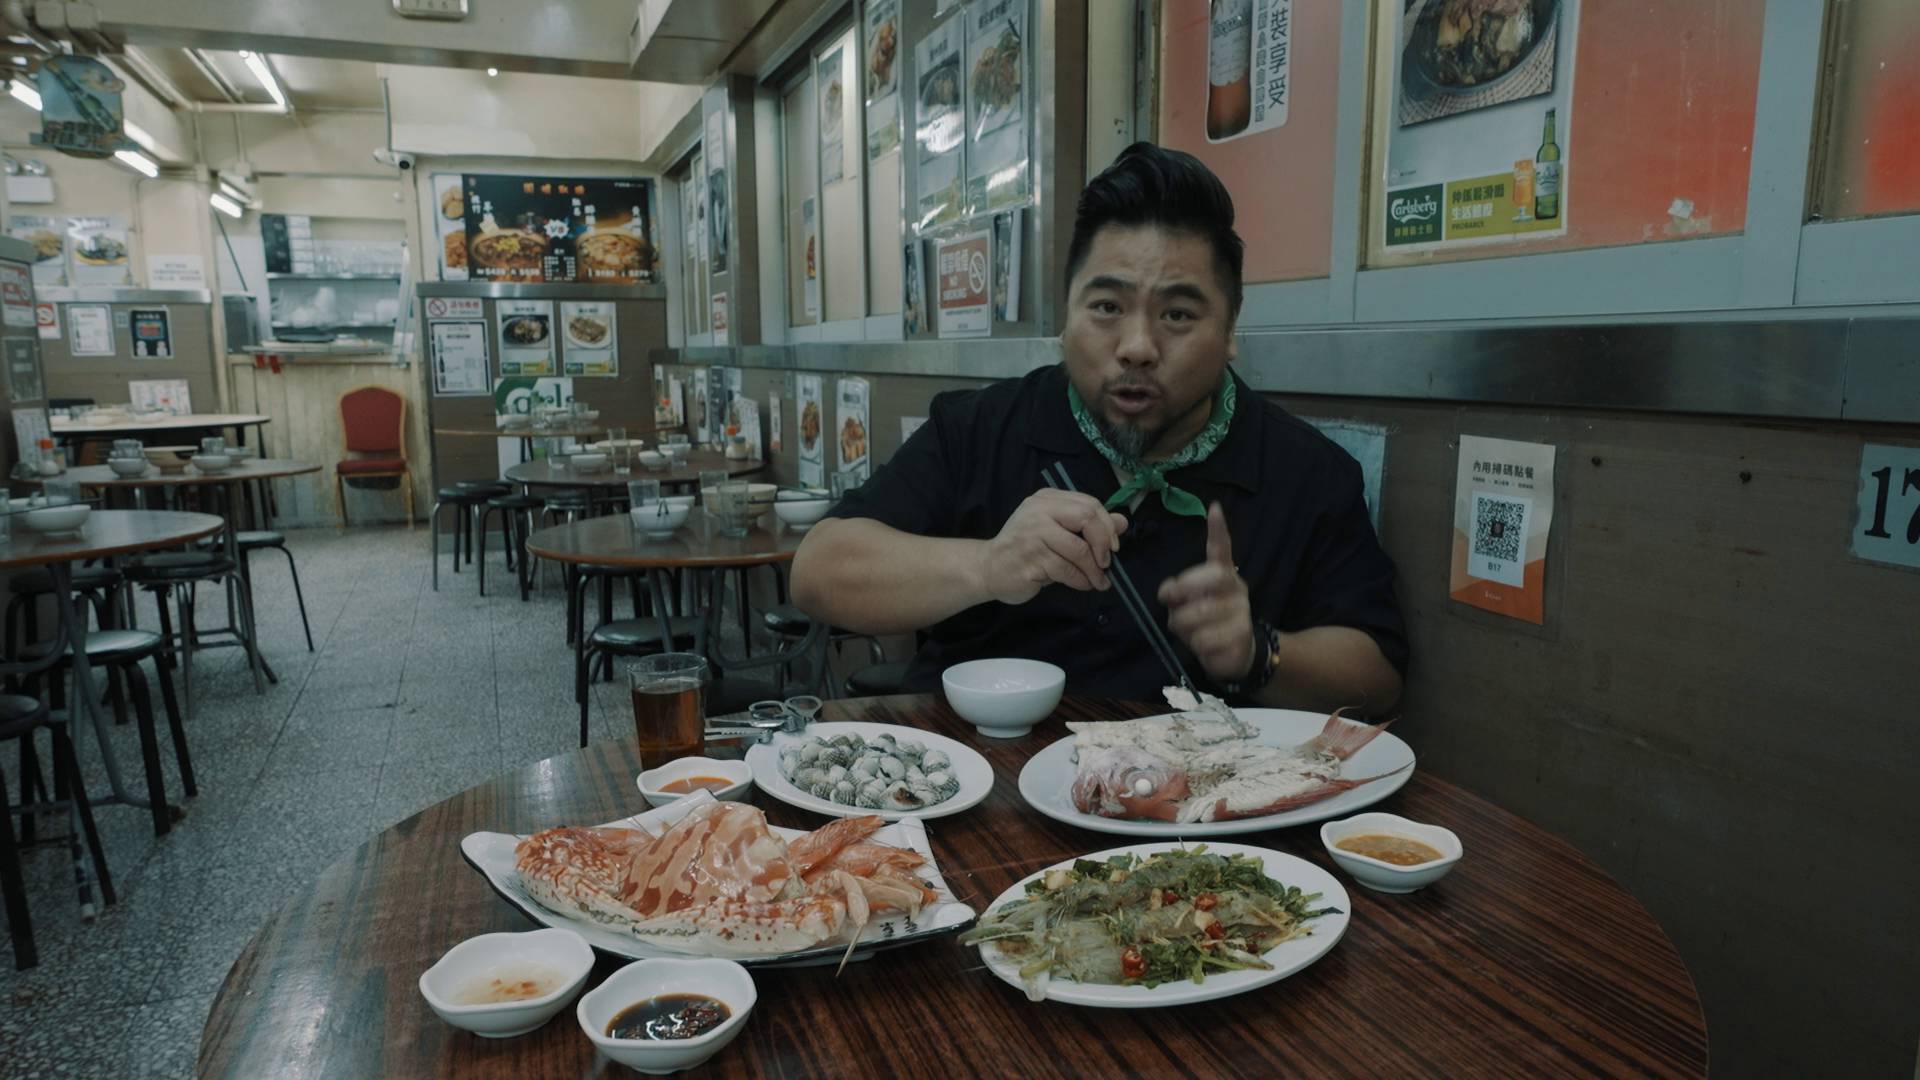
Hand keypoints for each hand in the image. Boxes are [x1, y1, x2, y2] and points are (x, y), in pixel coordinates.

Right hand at [978, 489, 1128, 604]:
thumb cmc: (1027, 548)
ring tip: (1099, 581)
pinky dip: (1081, 581)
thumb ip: (1088, 524)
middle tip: (1107, 563)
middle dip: (1103, 543)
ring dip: (1094, 570)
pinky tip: (1083, 585)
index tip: (1113, 546)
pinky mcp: (1030, 560)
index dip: (1107, 525)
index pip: (1088, 504)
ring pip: (1079, 550)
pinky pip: (1067, 571)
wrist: (990, 568)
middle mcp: (1038, 512)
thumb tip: (1123, 523)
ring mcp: (1032, 535)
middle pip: (1086, 518)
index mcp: (1046, 499)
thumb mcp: (1058, 530)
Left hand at [1158, 502, 1254, 681]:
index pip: (1221, 548)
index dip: (1218, 530)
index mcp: (1223, 575)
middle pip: (1208, 580)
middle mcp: (1236, 587)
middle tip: (1171, 606)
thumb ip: (1176, 593)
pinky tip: (1203, 645)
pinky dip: (1195, 645)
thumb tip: (1167, 592)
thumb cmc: (1207, 622)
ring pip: (1199, 614)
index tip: (1214, 508)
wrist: (1235, 652)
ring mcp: (1242, 611)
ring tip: (1189, 631)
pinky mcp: (1242, 635)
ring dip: (1184, 626)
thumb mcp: (1187, 604)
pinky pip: (1205, 639)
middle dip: (1181, 594)